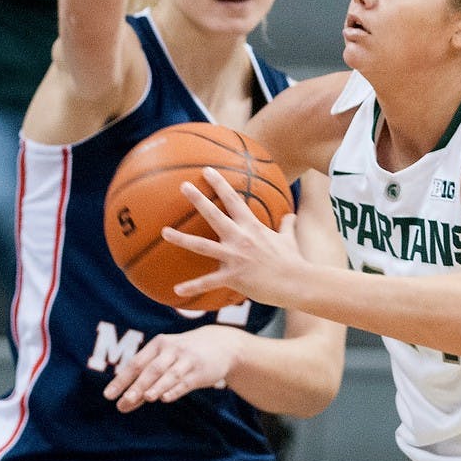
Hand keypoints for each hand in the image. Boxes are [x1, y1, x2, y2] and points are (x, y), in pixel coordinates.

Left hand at [103, 325, 234, 412]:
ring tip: (145, 398)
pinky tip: (166, 398)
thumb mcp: (167, 357)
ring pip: (169, 375)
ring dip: (156, 386)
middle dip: (137, 386)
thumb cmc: (185, 354)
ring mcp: (187, 360)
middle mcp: (172, 350)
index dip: (122, 380)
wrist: (222, 344)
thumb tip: (124, 401)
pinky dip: (175, 390)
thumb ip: (147, 377)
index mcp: (159, 344)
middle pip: (151, 369)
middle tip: (123, 402)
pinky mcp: (201, 371)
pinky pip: (186, 382)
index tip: (108, 396)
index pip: (136, 363)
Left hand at [162, 166, 304, 306]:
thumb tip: (291, 215)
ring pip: (202, 245)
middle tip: (183, 186)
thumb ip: (287, 225)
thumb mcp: (290, 239)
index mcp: (252, 227)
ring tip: (164, 231)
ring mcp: (235, 257)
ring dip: (181, 238)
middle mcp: (240, 238)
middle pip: (214, 215)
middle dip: (198, 199)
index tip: (207, 170)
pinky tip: (176, 290)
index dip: (220, 184)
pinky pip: (208, 282)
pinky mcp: (233, 277)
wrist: (297, 282)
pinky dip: (192, 286)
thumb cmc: (293, 260)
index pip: (233, 200)